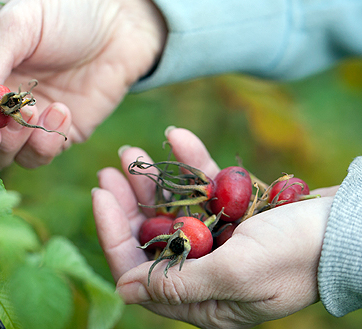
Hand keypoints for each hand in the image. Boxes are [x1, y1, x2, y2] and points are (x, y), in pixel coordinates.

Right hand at [0, 0, 165, 169]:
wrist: (121, 17)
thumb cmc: (63, 7)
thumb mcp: (16, 26)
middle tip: (5, 116)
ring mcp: (24, 119)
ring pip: (2, 156)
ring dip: (15, 141)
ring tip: (36, 109)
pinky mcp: (55, 133)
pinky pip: (38, 156)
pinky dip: (46, 143)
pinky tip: (62, 112)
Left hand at [92, 127, 334, 328]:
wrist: (350, 227)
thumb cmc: (296, 255)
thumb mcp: (235, 274)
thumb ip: (179, 284)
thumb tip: (125, 290)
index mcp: (201, 298)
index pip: (140, 270)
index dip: (115, 233)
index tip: (100, 195)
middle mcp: (205, 271)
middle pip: (152, 236)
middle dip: (128, 202)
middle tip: (110, 170)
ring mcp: (219, 239)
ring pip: (173, 208)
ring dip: (153, 179)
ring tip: (131, 151)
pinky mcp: (234, 212)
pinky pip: (204, 187)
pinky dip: (190, 163)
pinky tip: (176, 137)